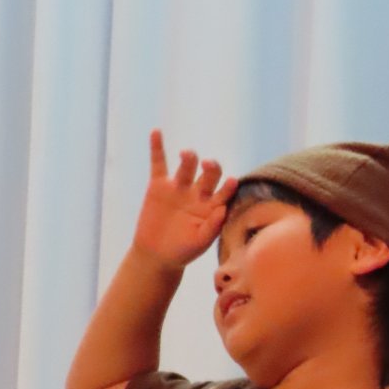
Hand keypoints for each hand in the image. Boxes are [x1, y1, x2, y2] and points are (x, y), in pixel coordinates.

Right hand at [133, 130, 237, 272]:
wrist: (156, 255)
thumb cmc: (182, 252)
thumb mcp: (199, 243)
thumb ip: (213, 227)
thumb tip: (223, 209)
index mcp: (212, 206)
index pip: (225, 191)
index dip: (229, 186)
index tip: (232, 182)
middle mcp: (198, 193)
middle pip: (209, 173)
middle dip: (211, 167)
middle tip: (207, 165)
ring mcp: (179, 187)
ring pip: (187, 165)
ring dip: (189, 157)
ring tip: (186, 155)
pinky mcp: (159, 185)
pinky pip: (159, 162)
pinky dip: (157, 147)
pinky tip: (156, 132)